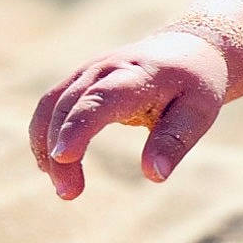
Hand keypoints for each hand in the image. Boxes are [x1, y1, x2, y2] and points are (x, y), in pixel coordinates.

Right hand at [29, 32, 228, 200]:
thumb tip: (154, 175)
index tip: (64, 157)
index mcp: (139, 75)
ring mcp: (88, 70)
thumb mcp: (198, 113)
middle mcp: (106, 67)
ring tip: (63, 187)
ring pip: (51, 106)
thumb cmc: (194, 86)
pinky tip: (53, 166)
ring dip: (45, 146)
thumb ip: (174, 141)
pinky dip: (44, 135)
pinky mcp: (79, 78)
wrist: (188, 49)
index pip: (101, 99)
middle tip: (69, 193)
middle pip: (69, 107)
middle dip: (59, 150)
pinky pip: (50, 105)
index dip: (79, 127)